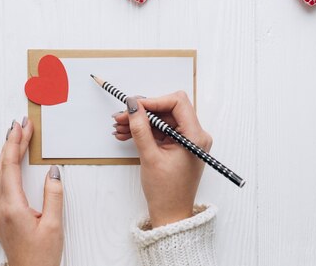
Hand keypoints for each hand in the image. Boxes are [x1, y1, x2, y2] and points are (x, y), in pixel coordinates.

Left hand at [0, 118, 63, 265]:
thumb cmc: (40, 256)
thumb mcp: (54, 225)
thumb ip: (53, 196)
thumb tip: (53, 172)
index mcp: (13, 206)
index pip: (12, 166)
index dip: (17, 143)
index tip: (23, 127)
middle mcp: (0, 207)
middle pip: (3, 166)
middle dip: (12, 142)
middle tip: (21, 124)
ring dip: (2, 153)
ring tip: (9, 136)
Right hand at [112, 92, 211, 226]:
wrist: (170, 214)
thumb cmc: (166, 191)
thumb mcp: (149, 156)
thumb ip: (140, 128)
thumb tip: (133, 105)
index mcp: (195, 136)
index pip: (177, 102)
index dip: (154, 101)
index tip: (134, 106)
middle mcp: (195, 135)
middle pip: (168, 110)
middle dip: (143, 112)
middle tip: (121, 117)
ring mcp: (188, 140)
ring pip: (162, 119)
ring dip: (141, 122)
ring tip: (120, 127)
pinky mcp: (180, 145)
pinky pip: (161, 130)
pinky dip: (145, 130)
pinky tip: (127, 134)